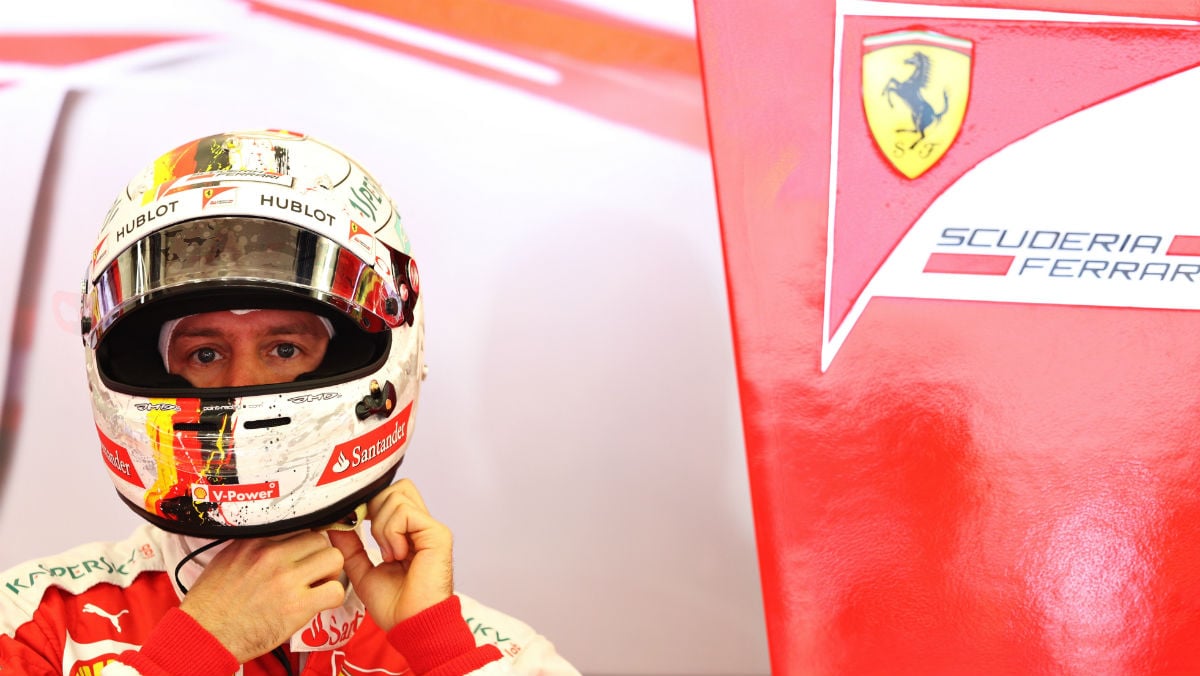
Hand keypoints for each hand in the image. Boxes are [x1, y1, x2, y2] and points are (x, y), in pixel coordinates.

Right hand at [178, 531, 345, 662]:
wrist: (204, 634)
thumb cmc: (212, 602)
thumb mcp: (227, 558)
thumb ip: (254, 544)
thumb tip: (277, 539)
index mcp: (256, 541)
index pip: (300, 525)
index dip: (305, 542)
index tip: (304, 553)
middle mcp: (273, 555)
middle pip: (320, 539)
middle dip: (320, 556)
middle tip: (313, 571)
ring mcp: (287, 579)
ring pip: (334, 559)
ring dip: (331, 573)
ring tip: (318, 585)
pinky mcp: (298, 606)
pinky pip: (335, 591)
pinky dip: (332, 597)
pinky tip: (319, 603)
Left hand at [327, 479, 453, 630]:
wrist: (411, 624)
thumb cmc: (395, 606)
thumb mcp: (362, 570)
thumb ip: (350, 546)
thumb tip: (335, 524)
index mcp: (407, 533)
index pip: (390, 496)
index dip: (369, 504)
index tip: (354, 524)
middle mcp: (421, 526)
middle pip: (396, 488)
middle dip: (375, 508)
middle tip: (372, 537)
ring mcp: (430, 528)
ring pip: (397, 495)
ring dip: (382, 524)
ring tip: (388, 553)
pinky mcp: (437, 534)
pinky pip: (404, 513)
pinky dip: (392, 532)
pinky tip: (396, 555)